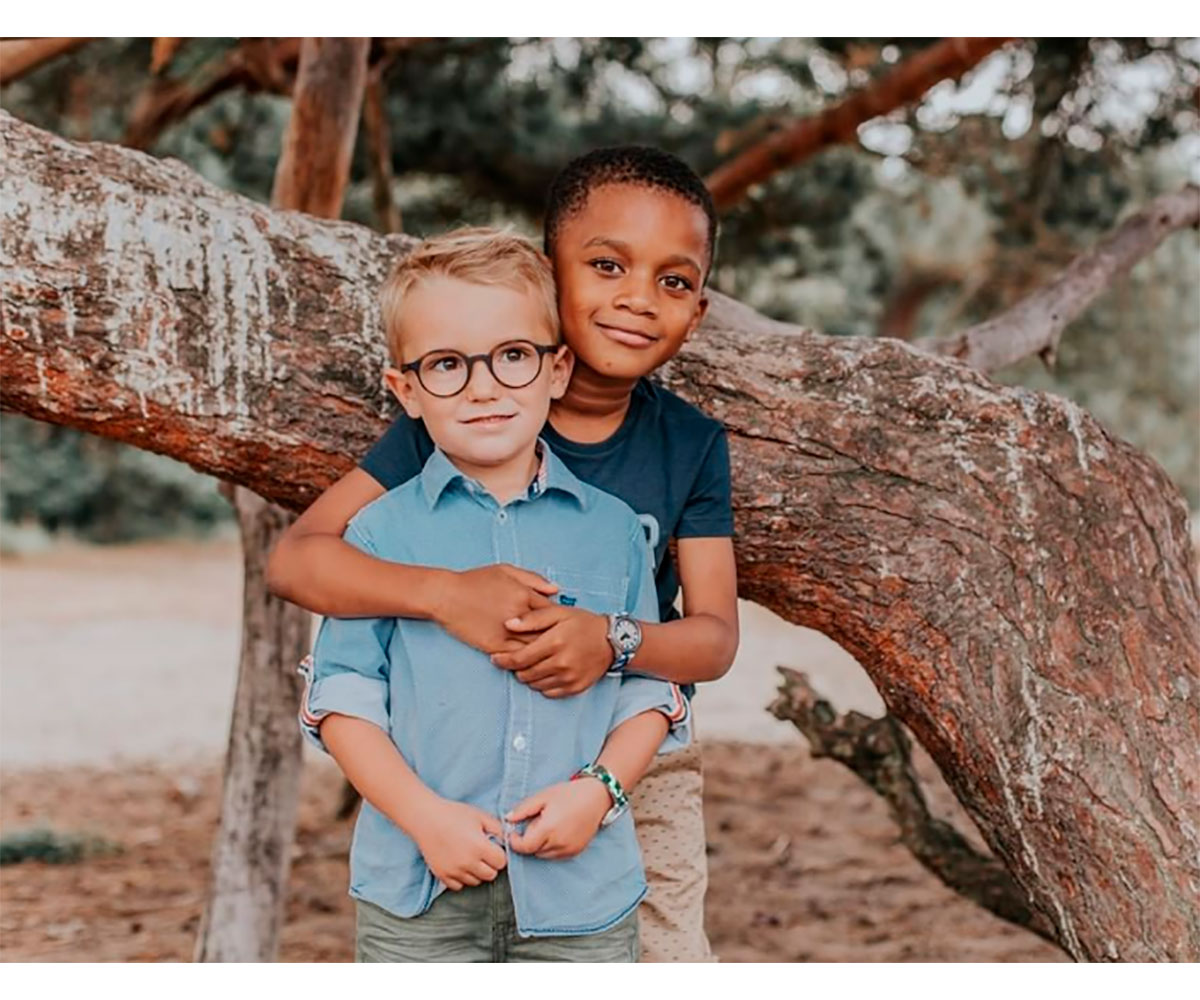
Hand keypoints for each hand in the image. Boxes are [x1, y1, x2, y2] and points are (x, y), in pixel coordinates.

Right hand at [410, 798, 507, 891]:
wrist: (426, 818)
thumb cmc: (453, 814)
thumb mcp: (480, 816)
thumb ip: (498, 829)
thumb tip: (509, 840)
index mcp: (480, 847)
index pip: (501, 862)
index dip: (500, 854)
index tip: (493, 847)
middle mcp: (468, 863)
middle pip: (491, 875)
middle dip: (490, 864)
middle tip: (483, 852)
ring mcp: (454, 871)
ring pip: (476, 881)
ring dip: (477, 872)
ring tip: (470, 856)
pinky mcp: (442, 875)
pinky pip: (459, 886)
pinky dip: (462, 877)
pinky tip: (459, 863)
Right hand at [430, 564, 556, 654]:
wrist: (446, 596)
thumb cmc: (475, 581)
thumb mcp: (505, 571)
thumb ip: (533, 579)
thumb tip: (556, 590)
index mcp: (524, 594)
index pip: (553, 610)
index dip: (557, 618)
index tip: (557, 622)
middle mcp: (519, 614)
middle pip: (549, 631)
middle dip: (554, 636)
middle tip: (556, 640)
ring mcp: (507, 632)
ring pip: (536, 647)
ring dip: (542, 650)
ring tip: (545, 651)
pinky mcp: (495, 646)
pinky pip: (518, 657)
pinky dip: (525, 658)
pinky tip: (527, 657)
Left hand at [490, 605, 611, 697]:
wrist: (612, 640)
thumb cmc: (582, 623)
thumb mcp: (558, 613)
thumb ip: (532, 618)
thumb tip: (508, 624)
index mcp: (554, 642)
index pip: (519, 659)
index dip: (503, 660)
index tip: (495, 658)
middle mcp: (561, 663)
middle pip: (524, 674)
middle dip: (516, 668)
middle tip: (517, 658)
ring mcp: (569, 678)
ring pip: (535, 685)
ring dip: (529, 676)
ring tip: (533, 663)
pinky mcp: (575, 688)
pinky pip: (549, 692)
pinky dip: (542, 684)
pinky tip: (546, 671)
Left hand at [506, 780, 611, 858]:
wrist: (597, 797)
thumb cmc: (570, 794)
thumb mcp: (543, 796)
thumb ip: (523, 809)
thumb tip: (508, 819)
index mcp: (548, 829)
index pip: (524, 847)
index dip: (515, 841)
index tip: (515, 831)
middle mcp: (559, 843)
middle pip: (533, 851)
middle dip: (528, 840)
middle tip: (535, 822)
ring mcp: (568, 850)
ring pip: (544, 854)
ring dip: (540, 845)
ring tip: (547, 825)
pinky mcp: (575, 851)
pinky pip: (556, 855)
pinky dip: (552, 847)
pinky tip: (557, 831)